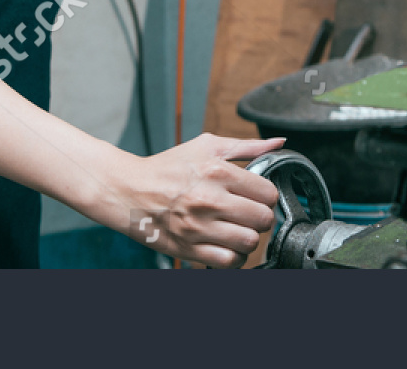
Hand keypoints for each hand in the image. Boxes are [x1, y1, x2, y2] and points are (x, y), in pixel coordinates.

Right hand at [121, 133, 283, 266]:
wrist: (128, 190)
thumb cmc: (168, 167)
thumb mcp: (207, 146)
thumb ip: (246, 146)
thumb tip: (278, 143)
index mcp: (218, 172)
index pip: (268, 193)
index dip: (267, 196)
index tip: (258, 197)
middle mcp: (209, 200)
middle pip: (263, 220)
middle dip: (261, 218)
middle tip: (250, 214)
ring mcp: (198, 227)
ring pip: (249, 243)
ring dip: (249, 238)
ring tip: (239, 230)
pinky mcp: (188, 249)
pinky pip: (228, 262)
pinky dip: (234, 257)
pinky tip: (228, 245)